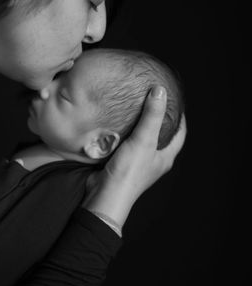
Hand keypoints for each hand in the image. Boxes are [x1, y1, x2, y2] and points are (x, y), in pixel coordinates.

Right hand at [83, 86, 186, 227]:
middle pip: (162, 137)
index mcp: (165, 158)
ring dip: (139, 127)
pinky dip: (123, 134)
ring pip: (142, 142)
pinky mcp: (121, 165)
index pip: (180, 134)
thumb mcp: (143, 140)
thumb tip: (160, 90)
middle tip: (152, 102)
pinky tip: (116, 125)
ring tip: (134, 109)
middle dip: (159, 120)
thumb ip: (152, 115)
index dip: (180, 117)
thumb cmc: (128, 172)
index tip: (175, 101)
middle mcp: (153, 162)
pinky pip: (126, 146)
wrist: (104, 195)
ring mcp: (137, 165)